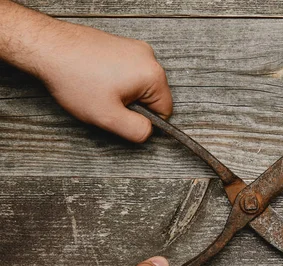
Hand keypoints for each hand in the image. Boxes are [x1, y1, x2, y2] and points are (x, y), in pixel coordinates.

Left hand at [0, 1, 171, 141]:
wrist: (47, 47)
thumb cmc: (74, 78)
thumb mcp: (108, 117)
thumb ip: (136, 131)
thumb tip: (148, 132)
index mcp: (153, 74)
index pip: (165, 110)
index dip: (143, 120)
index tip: (120, 115)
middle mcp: (148, 57)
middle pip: (151, 96)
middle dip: (131, 105)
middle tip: (104, 103)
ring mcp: (134, 48)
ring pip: (137, 85)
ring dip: (121, 93)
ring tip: (96, 89)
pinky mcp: (120, 44)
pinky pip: (126, 72)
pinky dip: (113, 79)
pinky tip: (93, 79)